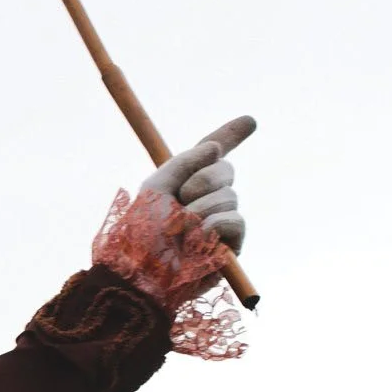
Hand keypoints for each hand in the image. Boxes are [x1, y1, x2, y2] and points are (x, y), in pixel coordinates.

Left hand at [139, 115, 250, 252]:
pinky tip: (197, 240)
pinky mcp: (229, 246)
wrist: (143, 271)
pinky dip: (215, 225)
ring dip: (202, 209)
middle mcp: (204, 200)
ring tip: (180, 229)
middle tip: (180, 199)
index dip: (230, 136)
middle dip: (203, 180)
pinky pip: (237, 221)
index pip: (212, 156)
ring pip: (230, 196)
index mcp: (183, 184)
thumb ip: (184, 162)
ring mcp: (219, 222)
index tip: (250, 121)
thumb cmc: (141, 233)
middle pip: (225, 170)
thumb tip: (215, 148)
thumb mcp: (156, 187)